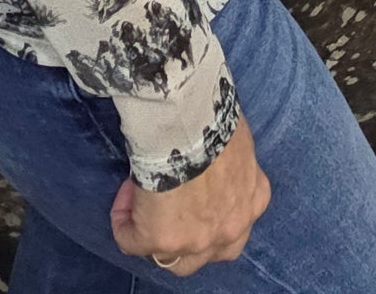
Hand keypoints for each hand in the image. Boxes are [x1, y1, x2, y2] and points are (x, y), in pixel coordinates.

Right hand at [109, 113, 270, 276]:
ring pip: (173, 258)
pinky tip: (122, 203)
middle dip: (185, 230)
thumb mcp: (233, 137)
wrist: (190, 123)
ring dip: (156, 234)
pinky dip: (125, 226)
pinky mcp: (161, 241)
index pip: (233, 219)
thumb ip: (226, 156)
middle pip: (206, 250)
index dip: (206, 200)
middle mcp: (232, 229)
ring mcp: (198, 241)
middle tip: (165, 199)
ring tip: (140, 201)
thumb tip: (204, 146)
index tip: (184, 175)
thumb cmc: (214, 116)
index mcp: (253, 199)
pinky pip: (133, 242)